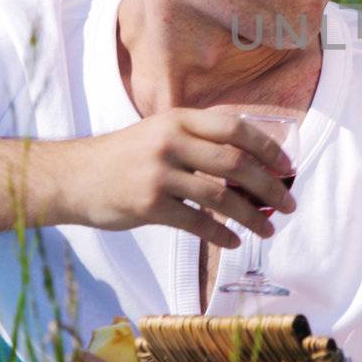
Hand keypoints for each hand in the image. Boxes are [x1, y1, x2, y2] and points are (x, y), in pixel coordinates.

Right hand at [66, 106, 296, 247]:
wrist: (72, 177)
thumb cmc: (123, 157)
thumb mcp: (158, 132)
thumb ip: (197, 139)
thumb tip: (250, 161)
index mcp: (178, 120)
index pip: (235, 128)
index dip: (267, 147)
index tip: (288, 167)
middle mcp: (171, 142)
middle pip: (235, 163)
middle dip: (269, 186)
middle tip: (289, 204)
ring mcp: (159, 174)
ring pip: (221, 197)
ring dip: (252, 216)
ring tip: (269, 229)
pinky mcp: (149, 205)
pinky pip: (196, 223)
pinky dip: (221, 234)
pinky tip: (234, 241)